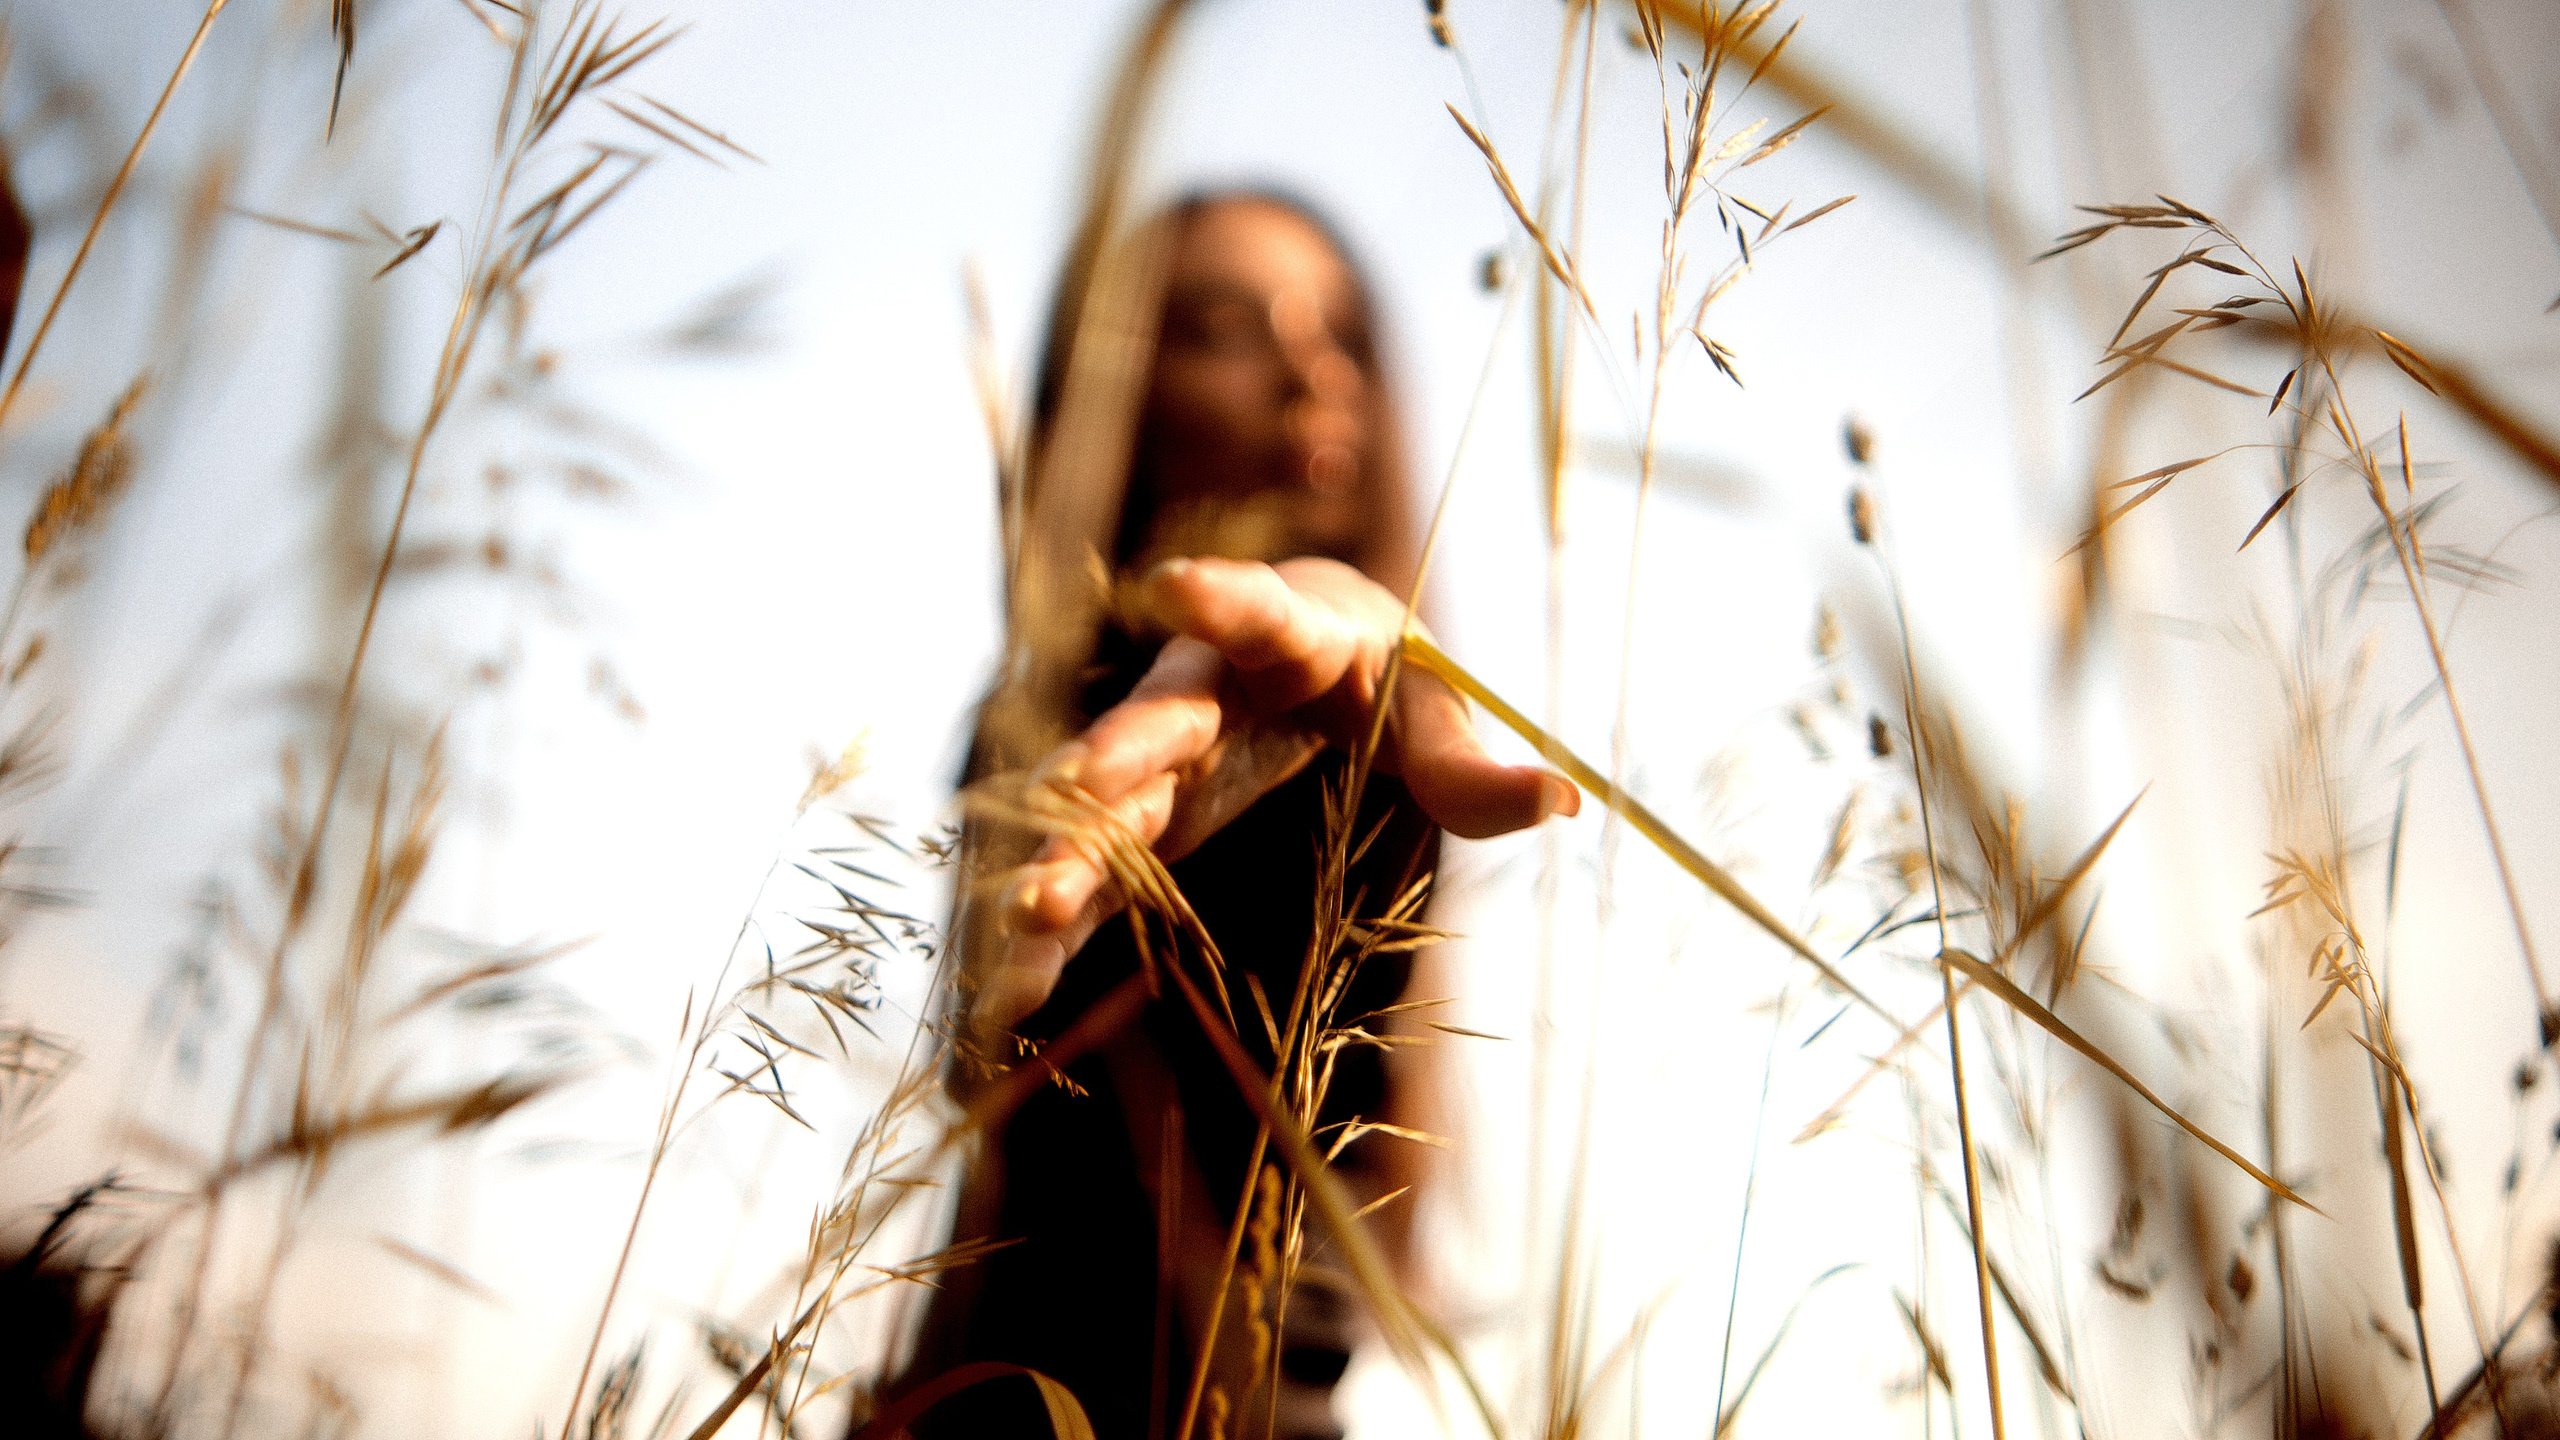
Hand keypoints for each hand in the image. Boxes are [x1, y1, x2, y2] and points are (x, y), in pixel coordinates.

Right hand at [974, 555, 1578, 1030]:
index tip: (1174, 588)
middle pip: (1152, 724)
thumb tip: (1566, 799)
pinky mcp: (1138, 819)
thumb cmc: (1381, 678)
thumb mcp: (1431, 712)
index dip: (1219, 598)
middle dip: (1110, 764)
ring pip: (1100, 807)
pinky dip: (1056, 929)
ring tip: (1023, 919)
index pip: (1256, 610)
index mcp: (1285, 637)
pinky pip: (1091, 874)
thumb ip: (1474, 767)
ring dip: (1062, 859)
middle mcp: (1201, 688)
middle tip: (1077, 794)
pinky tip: (1014, 993)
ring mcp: (1157, 756)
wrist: (1308, 664)